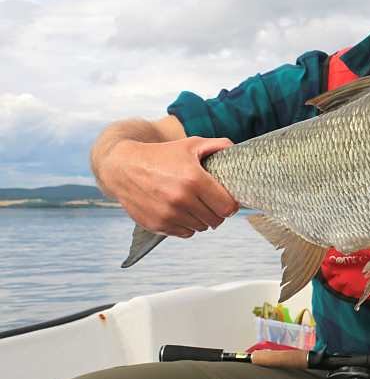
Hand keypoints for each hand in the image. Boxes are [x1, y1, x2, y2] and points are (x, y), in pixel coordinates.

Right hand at [103, 137, 238, 237]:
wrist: (123, 167)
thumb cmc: (161, 155)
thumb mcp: (190, 144)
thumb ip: (218, 145)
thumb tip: (238, 151)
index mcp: (194, 179)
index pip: (227, 207)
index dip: (231, 204)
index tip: (228, 199)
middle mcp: (181, 199)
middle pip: (216, 220)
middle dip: (217, 212)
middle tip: (211, 201)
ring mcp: (168, 214)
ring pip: (201, 228)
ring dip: (202, 219)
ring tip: (194, 204)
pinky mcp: (157, 225)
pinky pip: (185, 233)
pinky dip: (187, 225)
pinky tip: (181, 211)